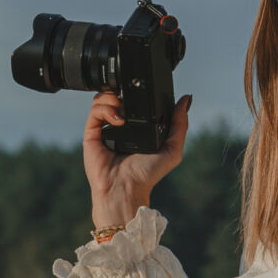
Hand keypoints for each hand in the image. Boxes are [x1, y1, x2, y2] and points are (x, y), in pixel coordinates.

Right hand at [84, 89, 190, 234]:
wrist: (126, 188)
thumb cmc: (147, 175)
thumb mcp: (173, 149)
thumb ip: (180, 125)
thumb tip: (186, 100)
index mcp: (137, 128)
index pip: (135, 102)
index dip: (139, 92)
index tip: (146, 89)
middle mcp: (120, 127)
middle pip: (117, 96)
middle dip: (124, 91)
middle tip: (133, 97)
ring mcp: (104, 129)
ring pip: (104, 99)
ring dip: (114, 97)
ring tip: (124, 110)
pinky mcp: (91, 133)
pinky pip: (95, 110)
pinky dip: (106, 108)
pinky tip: (118, 119)